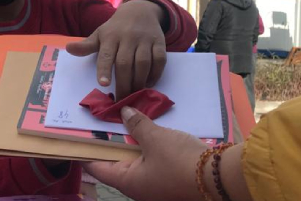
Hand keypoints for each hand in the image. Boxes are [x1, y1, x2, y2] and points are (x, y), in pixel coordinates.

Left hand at [66, 1, 166, 99]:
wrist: (140, 11)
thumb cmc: (116, 28)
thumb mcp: (100, 34)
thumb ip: (86, 46)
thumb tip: (68, 49)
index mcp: (110, 37)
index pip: (106, 55)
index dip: (104, 69)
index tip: (103, 84)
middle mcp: (127, 37)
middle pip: (125, 63)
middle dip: (123, 84)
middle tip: (121, 99)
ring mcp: (144, 40)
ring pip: (143, 63)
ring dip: (139, 81)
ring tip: (134, 94)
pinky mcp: (159, 43)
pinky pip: (159, 60)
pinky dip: (155, 74)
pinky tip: (148, 83)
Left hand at [83, 107, 208, 200]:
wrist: (220, 179)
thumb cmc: (181, 161)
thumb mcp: (156, 138)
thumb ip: (137, 125)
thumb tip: (124, 113)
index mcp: (127, 182)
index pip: (96, 167)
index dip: (87, 151)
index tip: (79, 135)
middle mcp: (138, 188)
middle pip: (115, 164)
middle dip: (110, 143)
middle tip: (103, 121)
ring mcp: (154, 187)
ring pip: (134, 162)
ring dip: (130, 144)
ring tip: (124, 122)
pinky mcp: (169, 180)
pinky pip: (150, 163)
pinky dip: (145, 148)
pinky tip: (147, 132)